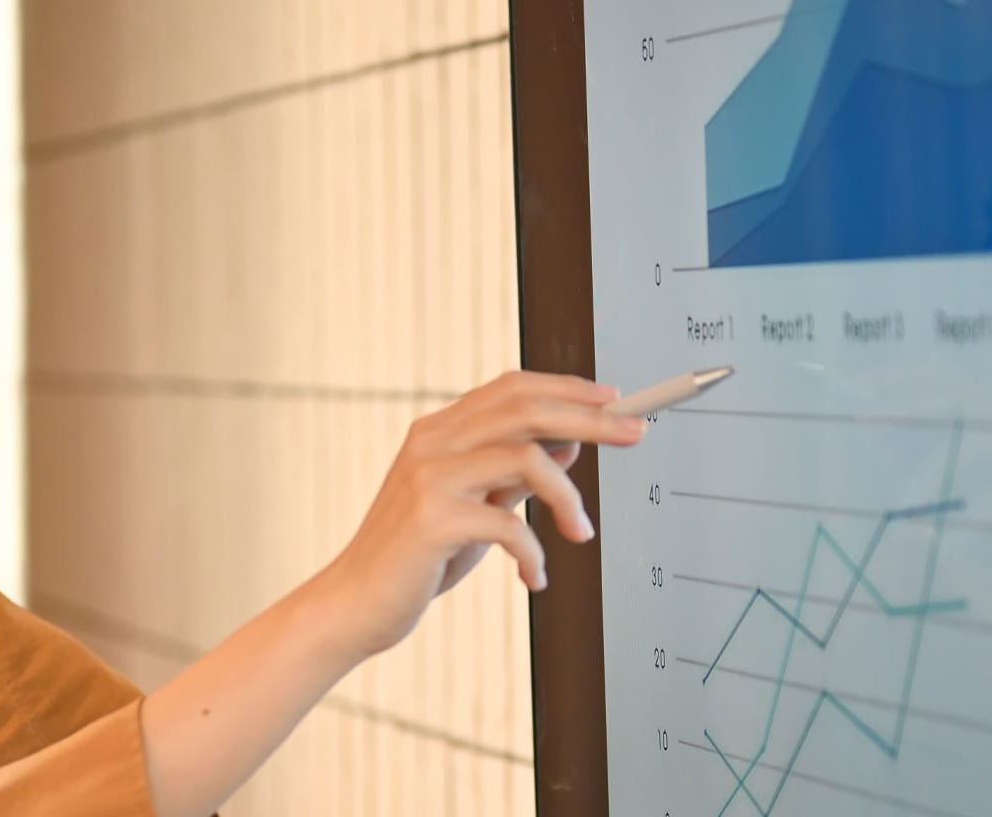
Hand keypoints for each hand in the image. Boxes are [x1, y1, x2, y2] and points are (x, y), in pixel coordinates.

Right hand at [314, 370, 647, 658]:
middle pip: (526, 409)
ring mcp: (429, 477)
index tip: (615, 400)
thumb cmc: (417, 557)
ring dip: (568, 496)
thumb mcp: (474, 506)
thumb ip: (513, 473)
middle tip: (636, 433)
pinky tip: (534, 577)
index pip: (512, 389)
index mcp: (439, 431)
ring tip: (581, 532)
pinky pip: (509, 524)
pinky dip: (534, 553)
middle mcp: (432, 442)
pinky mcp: (432, 519)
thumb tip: (569, 442)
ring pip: (525, 458)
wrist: (355, 602)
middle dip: (591, 419)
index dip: (568, 389)